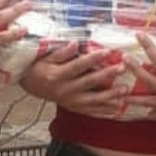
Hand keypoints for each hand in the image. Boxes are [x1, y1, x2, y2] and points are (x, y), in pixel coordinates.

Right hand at [21, 43, 137, 116]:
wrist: (30, 86)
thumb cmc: (38, 68)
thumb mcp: (45, 58)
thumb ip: (61, 53)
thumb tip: (75, 44)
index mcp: (56, 76)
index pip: (78, 65)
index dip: (93, 58)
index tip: (108, 51)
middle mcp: (64, 90)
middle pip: (88, 82)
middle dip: (107, 75)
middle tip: (122, 68)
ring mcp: (69, 101)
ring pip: (92, 100)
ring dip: (110, 95)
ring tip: (125, 90)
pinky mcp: (73, 108)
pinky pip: (90, 111)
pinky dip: (104, 110)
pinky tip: (118, 108)